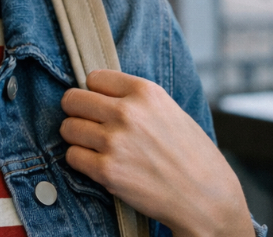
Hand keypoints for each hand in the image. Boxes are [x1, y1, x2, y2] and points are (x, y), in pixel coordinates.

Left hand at [60, 70, 251, 236]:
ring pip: (68, 128)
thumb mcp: (170, 110)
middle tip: (88, 124)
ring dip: (77, 138)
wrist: (205, 196)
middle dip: (77, 112)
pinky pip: (72, 156)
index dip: (95, 92)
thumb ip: (138, 100)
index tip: (100, 104)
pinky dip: (81, 161)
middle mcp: (127, 112)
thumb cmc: (192, 155)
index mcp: (145, 92)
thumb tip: (102, 95)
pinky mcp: (107, 171)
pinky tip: (99, 164)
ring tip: (96, 146)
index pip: (94, 77)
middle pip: (73, 100)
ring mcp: (114, 142)